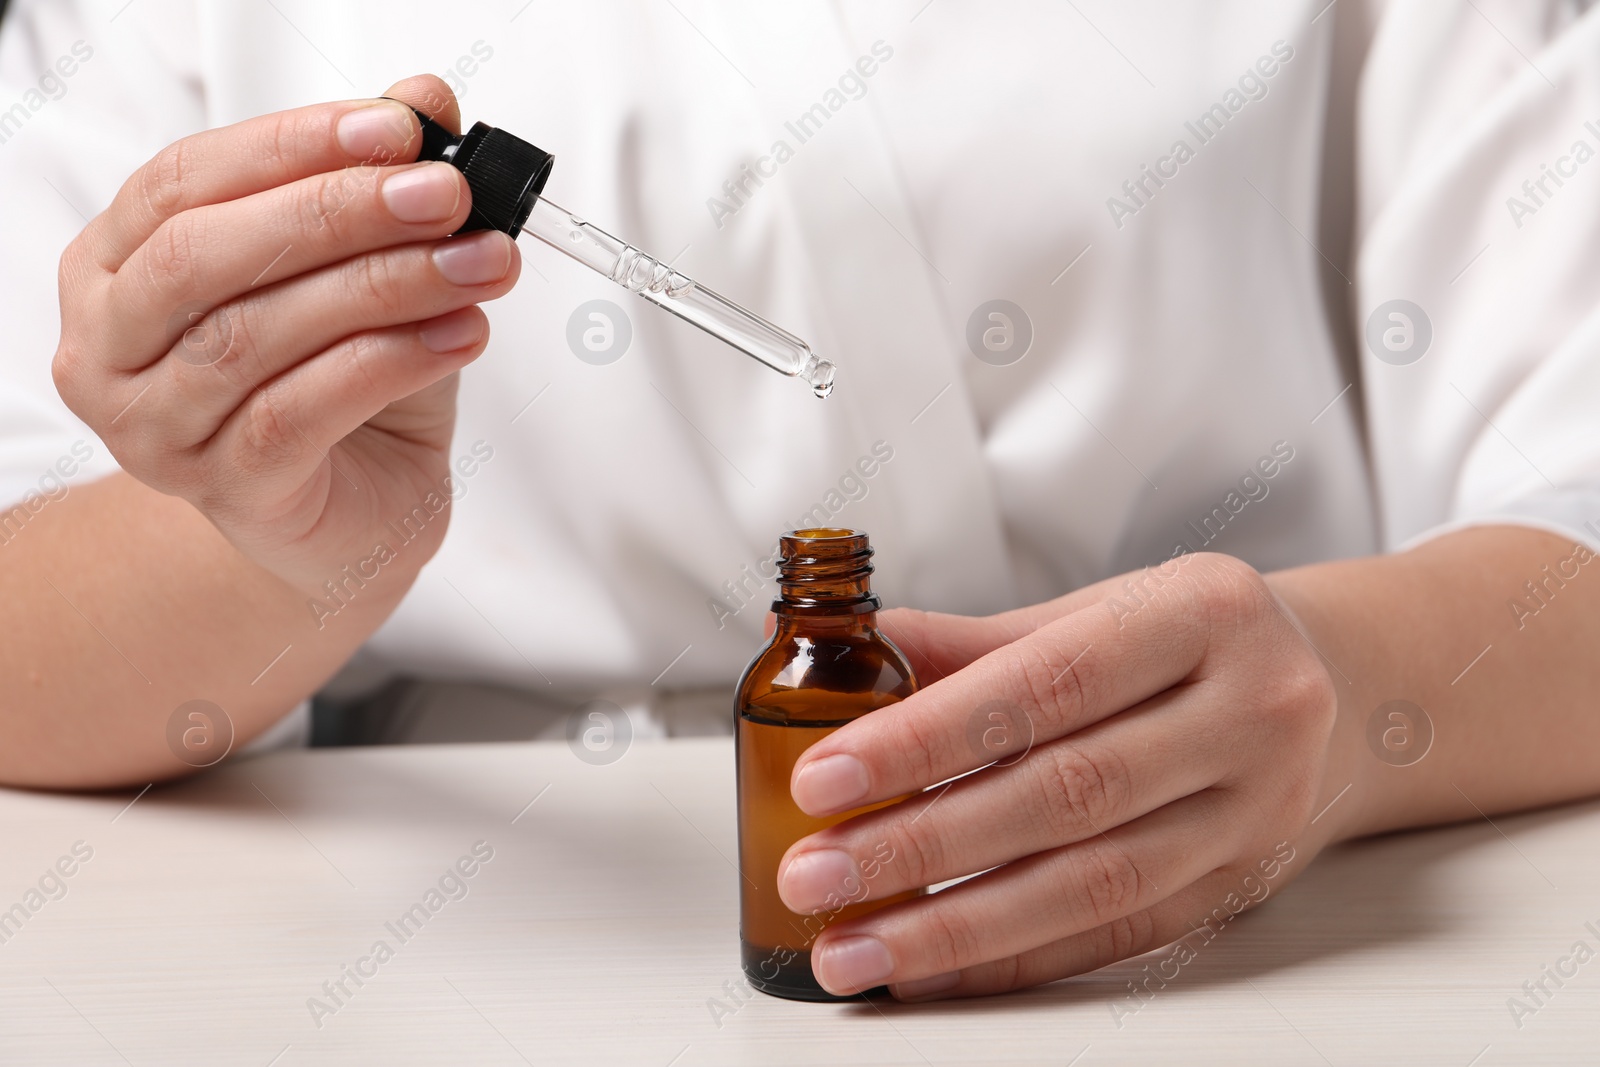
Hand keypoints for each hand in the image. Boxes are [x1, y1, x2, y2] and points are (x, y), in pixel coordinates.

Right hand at [52, 75, 519, 592]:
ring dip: (386, 286)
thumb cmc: (342, 386)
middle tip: (446, 195)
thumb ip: (377, 185)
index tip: (399, 128)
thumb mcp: (362, 272)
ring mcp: (156, 428)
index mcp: (116, 266)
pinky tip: (462, 333)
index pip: (187, 180)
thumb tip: (427, 98)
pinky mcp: (229, 490)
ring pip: (259, 334)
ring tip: (480, 263)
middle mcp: (110, 347)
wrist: (348, 518)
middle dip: (339, 212)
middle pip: (209, 255)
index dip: (292, 145)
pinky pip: (304, 411)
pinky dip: (393, 361)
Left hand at [776, 552, 1339, 999]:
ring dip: (957, 927)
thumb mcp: (1101, 608)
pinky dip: (1017, 959)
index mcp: (1203, 613)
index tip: (825, 776)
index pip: (1044, 684)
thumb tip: (848, 652)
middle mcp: (1250, 712)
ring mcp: (1259, 810)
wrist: (1341, 687)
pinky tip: (934, 969)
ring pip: (1093, 884)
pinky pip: (1119, 934)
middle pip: (1066, 794)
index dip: (927, 737)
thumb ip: (976, 641)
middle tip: (817, 874)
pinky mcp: (1245, 887)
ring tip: (855, 947)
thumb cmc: (1193, 638)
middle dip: (923, 844)